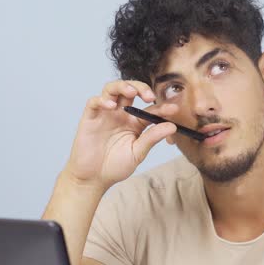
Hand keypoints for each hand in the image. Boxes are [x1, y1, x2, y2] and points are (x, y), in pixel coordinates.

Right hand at [63, 80, 180, 189]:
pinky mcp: (90, 117)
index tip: (173, 109)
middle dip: (141, 88)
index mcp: (135, 122)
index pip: (150, 108)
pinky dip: (102, 100)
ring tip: (132, 92)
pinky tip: (111, 106)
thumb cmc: (115, 166)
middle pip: (130, 90)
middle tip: (150, 97)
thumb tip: (172, 126)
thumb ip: (152, 138)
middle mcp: (120, 114)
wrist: (94, 178)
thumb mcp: (138, 152)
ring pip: (112, 89)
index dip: (161, 107)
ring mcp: (105, 114)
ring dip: (122, 86)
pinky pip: (94, 102)